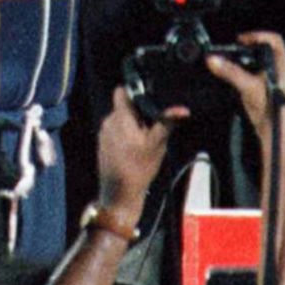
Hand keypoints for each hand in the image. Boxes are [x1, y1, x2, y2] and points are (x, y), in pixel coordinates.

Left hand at [97, 84, 179, 220]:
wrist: (120, 194)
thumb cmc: (139, 168)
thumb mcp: (157, 144)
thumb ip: (167, 122)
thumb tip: (183, 109)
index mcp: (120, 117)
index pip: (121, 91)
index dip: (134, 91)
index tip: (147, 98)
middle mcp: (108, 121)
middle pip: (123, 106)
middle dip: (136, 112)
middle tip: (150, 125)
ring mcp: (103, 133)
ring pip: (119, 119)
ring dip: (131, 124)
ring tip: (143, 139)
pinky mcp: (102, 144)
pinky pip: (114, 130)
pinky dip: (124, 134)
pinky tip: (133, 149)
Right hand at [207, 30, 284, 148]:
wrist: (279, 142)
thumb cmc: (271, 118)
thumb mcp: (247, 89)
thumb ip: (230, 72)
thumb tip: (214, 60)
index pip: (274, 40)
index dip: (256, 35)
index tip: (240, 40)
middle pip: (271, 51)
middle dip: (252, 50)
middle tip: (236, 51)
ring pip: (269, 65)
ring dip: (253, 63)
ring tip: (238, 67)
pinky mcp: (282, 94)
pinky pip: (269, 77)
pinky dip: (256, 75)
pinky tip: (246, 83)